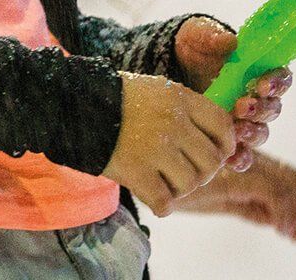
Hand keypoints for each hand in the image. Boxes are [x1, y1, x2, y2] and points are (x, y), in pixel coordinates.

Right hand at [100, 71, 236, 216]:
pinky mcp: (136, 171)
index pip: (223, 127)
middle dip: (202, 173)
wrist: (71, 104)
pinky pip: (165, 201)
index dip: (224, 146)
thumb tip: (216, 143)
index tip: (212, 154)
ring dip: (181, 189)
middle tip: (184, 174)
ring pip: (191, 183)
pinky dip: (163, 205)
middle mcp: (174, 122)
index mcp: (181, 98)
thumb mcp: (155, 91)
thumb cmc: (114, 99)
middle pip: (211, 161)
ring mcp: (156, 148)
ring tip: (165, 183)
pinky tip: (155, 199)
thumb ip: (184, 111)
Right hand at [167, 149, 295, 240]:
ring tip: (292, 234)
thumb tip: (273, 220)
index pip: (283, 171)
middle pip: (291, 177)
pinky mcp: (234, 177)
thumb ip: (243, 204)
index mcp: (240, 155)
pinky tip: (280, 229)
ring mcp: (241, 164)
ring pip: (288, 185)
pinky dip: (283, 214)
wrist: (141, 169)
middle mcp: (244, 155)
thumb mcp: (212, 195)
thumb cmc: (168, 180)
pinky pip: (273, 194)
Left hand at [174, 17, 291, 171]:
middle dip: (261, 109)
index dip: (277, 82)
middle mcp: (256, 98)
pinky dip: (240, 159)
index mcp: (258, 71)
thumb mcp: (196, 35)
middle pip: (272, 109)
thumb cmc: (192, 47)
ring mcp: (242, 120)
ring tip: (238, 131)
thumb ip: (211, 35)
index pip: (281, 79)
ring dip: (253, 133)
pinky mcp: (226, 138)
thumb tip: (230, 42)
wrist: (167, 67)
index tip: (262, 84)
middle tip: (243, 106)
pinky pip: (242, 155)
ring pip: (260, 133)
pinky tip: (230, 159)